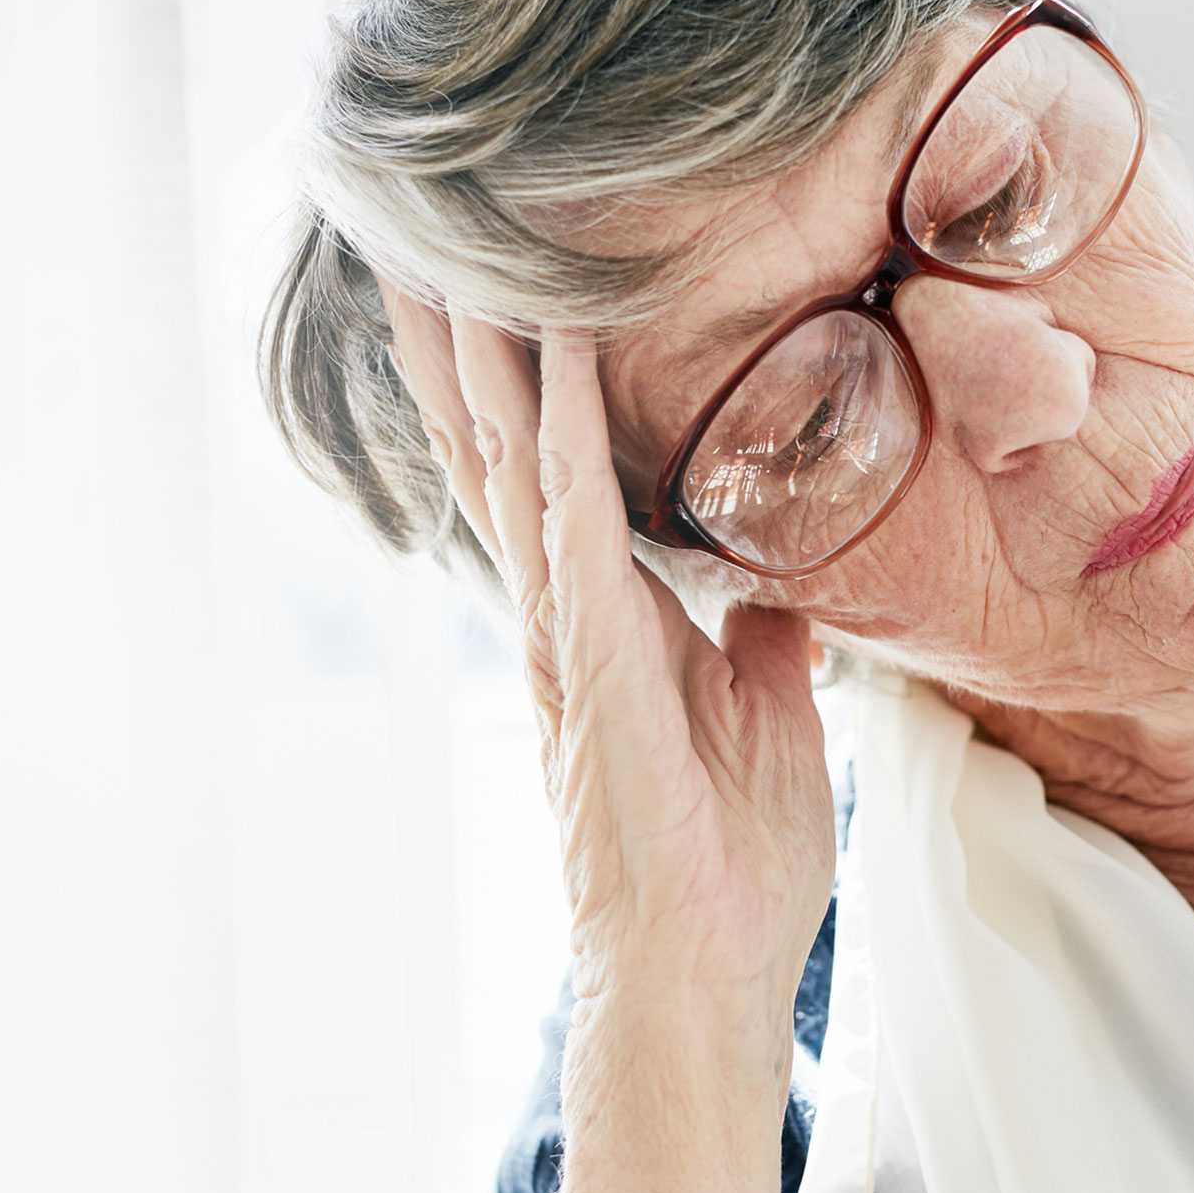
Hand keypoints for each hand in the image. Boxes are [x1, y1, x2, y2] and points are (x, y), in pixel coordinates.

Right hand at [376, 283, 836, 1013]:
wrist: (709, 967)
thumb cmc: (732, 861)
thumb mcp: (768, 713)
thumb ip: (756, 637)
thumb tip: (775, 583)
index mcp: (604, 616)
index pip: (545, 469)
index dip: (517, 374)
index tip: (496, 280)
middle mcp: (562, 610)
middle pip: (495, 441)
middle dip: (459, 335)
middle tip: (418, 225)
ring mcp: (567, 632)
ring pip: (508, 460)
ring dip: (481, 351)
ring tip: (443, 250)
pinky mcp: (594, 660)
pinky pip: (576, 521)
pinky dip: (566, 429)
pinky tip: (556, 350)